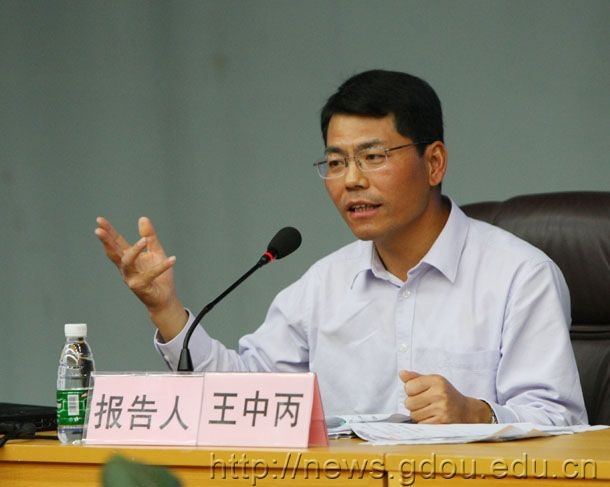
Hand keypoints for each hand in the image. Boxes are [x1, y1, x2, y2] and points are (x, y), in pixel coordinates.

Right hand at [95, 216, 186, 339]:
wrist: (165, 297)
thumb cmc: (159, 276)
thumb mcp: (155, 252)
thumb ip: (149, 236)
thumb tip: (142, 218)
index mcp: (129, 258)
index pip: (116, 243)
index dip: (108, 232)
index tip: (99, 220)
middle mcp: (126, 268)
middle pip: (114, 252)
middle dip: (106, 241)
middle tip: (99, 230)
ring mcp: (131, 278)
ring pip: (128, 263)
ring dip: (135, 251)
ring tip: (144, 240)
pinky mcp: (141, 287)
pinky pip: (151, 275)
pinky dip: (162, 266)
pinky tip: (172, 259)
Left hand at [399, 370, 491, 423]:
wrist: (468, 412)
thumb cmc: (447, 395)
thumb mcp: (434, 382)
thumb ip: (416, 378)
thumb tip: (401, 373)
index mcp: (437, 380)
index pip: (408, 386)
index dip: (411, 391)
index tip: (420, 392)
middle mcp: (440, 393)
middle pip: (409, 402)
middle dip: (413, 405)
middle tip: (425, 404)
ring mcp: (442, 409)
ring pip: (413, 415)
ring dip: (418, 415)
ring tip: (430, 411)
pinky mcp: (442, 423)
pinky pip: (421, 424)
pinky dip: (424, 423)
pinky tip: (433, 419)